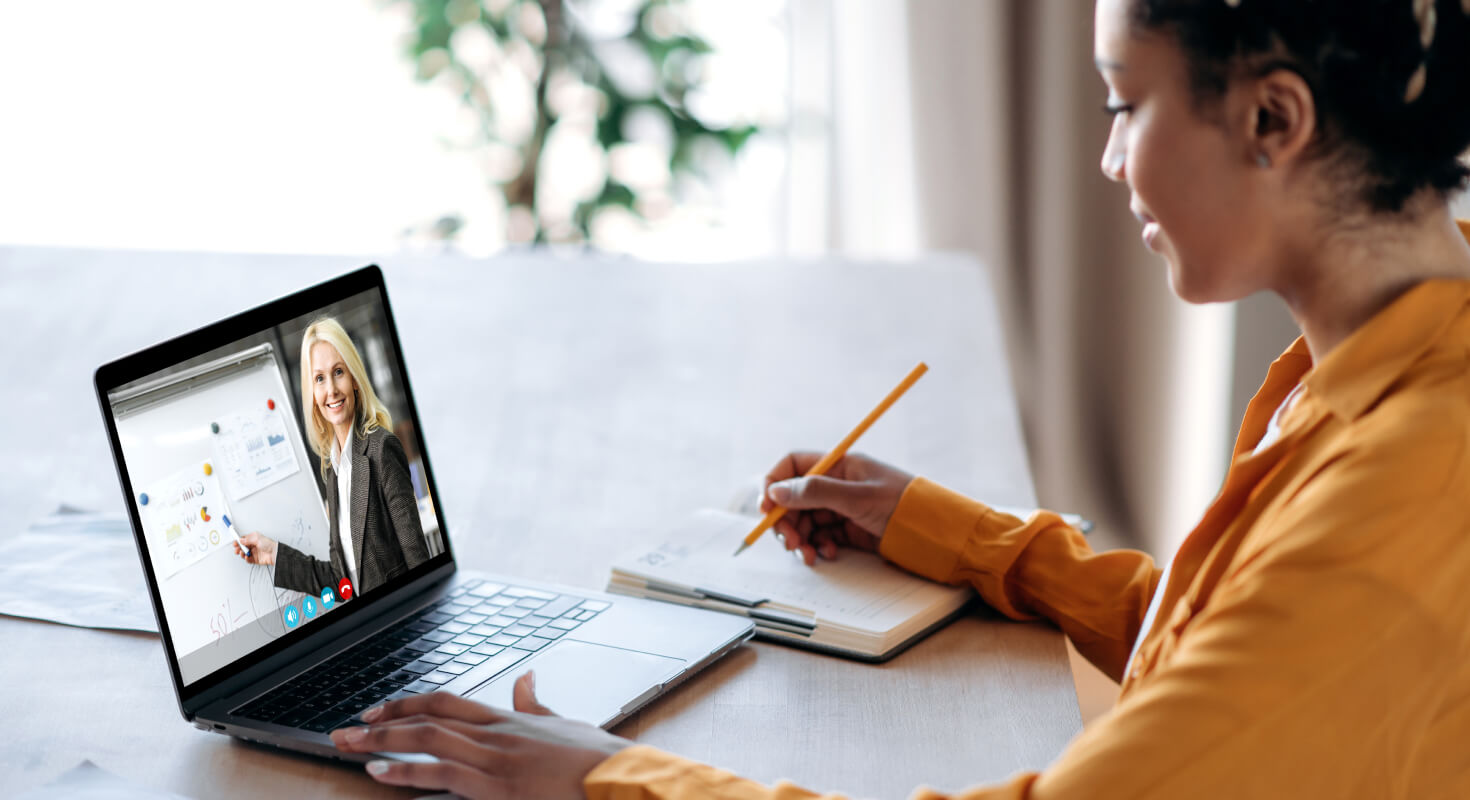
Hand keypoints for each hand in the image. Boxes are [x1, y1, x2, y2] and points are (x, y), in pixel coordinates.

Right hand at [233, 532, 276, 565]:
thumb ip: (247, 539)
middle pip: (242, 547)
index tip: (235, 543)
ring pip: (244, 553)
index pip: (243, 540)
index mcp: (254, 539)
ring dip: (241, 553)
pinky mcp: (255, 559)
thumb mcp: (257, 538)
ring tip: (242, 553)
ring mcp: (254, 552)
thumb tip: (240, 540)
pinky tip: (247, 556)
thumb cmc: (269, 545)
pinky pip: (248, 559)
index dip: (238, 541)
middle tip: (237, 549)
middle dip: (238, 548)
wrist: (275, 553)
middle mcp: (253, 545)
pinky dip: (246, 558)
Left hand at [331, 672, 629, 799]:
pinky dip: (407, 772)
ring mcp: (495, 757)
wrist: (619, 778)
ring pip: (427, 738)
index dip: (408, 703)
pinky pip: (443, 772)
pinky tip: (380, 773)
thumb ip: (536, 705)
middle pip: (427, 716)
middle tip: (347, 730)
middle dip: (382, 722)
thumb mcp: (565, 723)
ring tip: (349, 746)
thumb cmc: (598, 759)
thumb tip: (524, 679)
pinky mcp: (498, 785)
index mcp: (510, 719)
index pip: (446, 701)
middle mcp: (496, 732)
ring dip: (383, 742)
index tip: (378, 711)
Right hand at [760, 451, 913, 565]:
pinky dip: (818, 546)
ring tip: (808, 554)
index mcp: (840, 465)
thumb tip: (776, 491)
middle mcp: (838, 484)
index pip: (794, 466)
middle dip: (787, 520)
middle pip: (795, 498)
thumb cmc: (904, 506)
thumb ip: (815, 493)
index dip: (775, 484)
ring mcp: (843, 508)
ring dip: (801, 537)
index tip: (766, 508)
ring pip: (806, 520)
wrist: (938, 534)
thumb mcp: (857, 497)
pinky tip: (826, 554)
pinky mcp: (850, 530)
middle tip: (790, 541)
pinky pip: (821, 536)